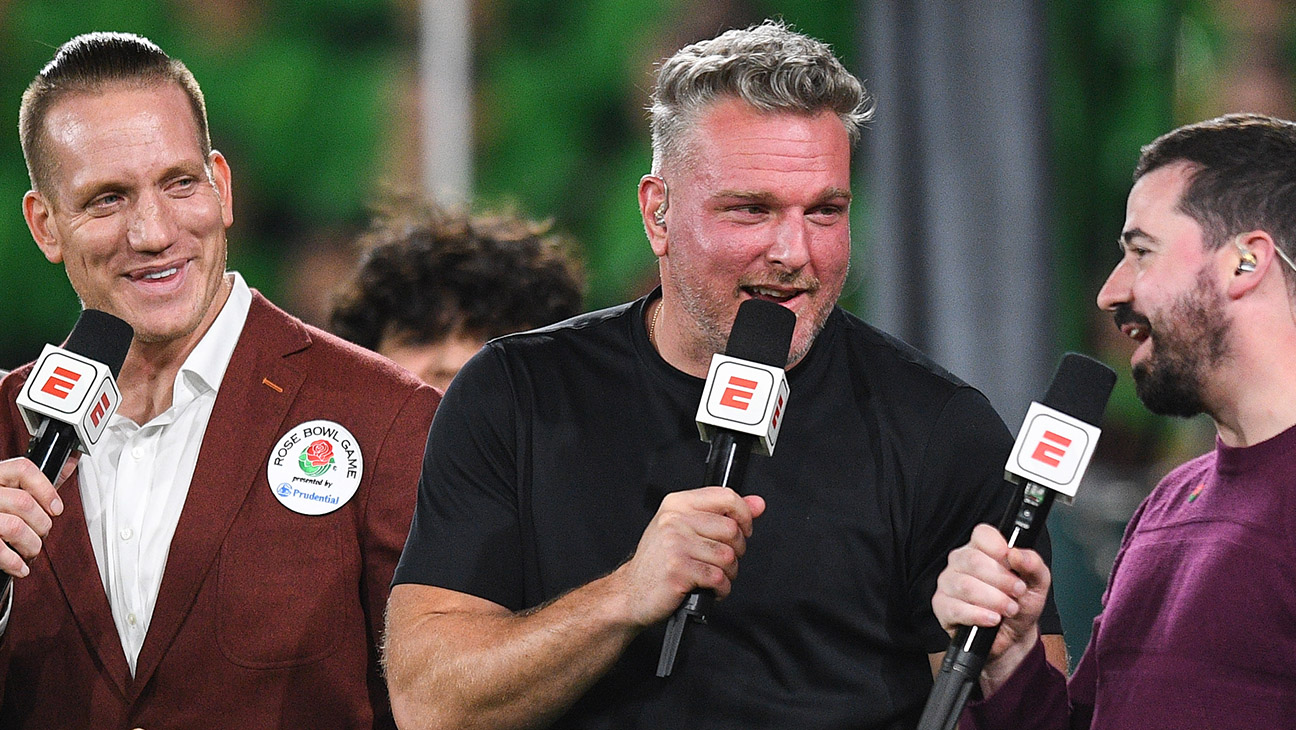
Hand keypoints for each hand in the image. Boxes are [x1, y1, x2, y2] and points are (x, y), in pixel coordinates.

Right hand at [0, 455, 69, 577]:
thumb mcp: (7, 490)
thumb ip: (33, 483)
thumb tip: (70, 464)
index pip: (23, 469)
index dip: (46, 489)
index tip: (56, 508)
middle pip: (24, 503)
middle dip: (42, 525)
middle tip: (41, 534)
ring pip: (15, 527)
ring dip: (31, 545)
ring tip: (30, 551)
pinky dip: (15, 563)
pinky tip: (20, 567)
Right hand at [610, 486, 764, 627]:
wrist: (631, 591)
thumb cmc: (660, 561)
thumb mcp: (687, 529)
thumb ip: (724, 514)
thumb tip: (758, 503)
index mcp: (677, 504)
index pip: (726, 497)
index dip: (744, 516)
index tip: (743, 530)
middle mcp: (674, 520)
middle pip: (731, 529)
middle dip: (736, 551)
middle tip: (722, 561)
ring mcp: (675, 544)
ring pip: (727, 556)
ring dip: (728, 573)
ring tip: (714, 577)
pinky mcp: (678, 570)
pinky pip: (718, 577)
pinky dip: (720, 589)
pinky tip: (710, 589)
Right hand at [932, 524, 1050, 689]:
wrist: (1013, 637)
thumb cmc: (1020, 604)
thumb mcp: (1037, 584)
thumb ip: (1033, 565)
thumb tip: (1018, 554)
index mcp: (982, 549)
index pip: (982, 534)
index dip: (997, 545)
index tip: (1012, 561)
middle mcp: (961, 562)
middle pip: (973, 560)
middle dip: (1001, 579)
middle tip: (1018, 592)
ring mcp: (948, 583)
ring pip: (965, 585)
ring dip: (993, 600)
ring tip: (1009, 609)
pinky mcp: (942, 606)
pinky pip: (955, 608)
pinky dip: (978, 615)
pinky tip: (992, 619)